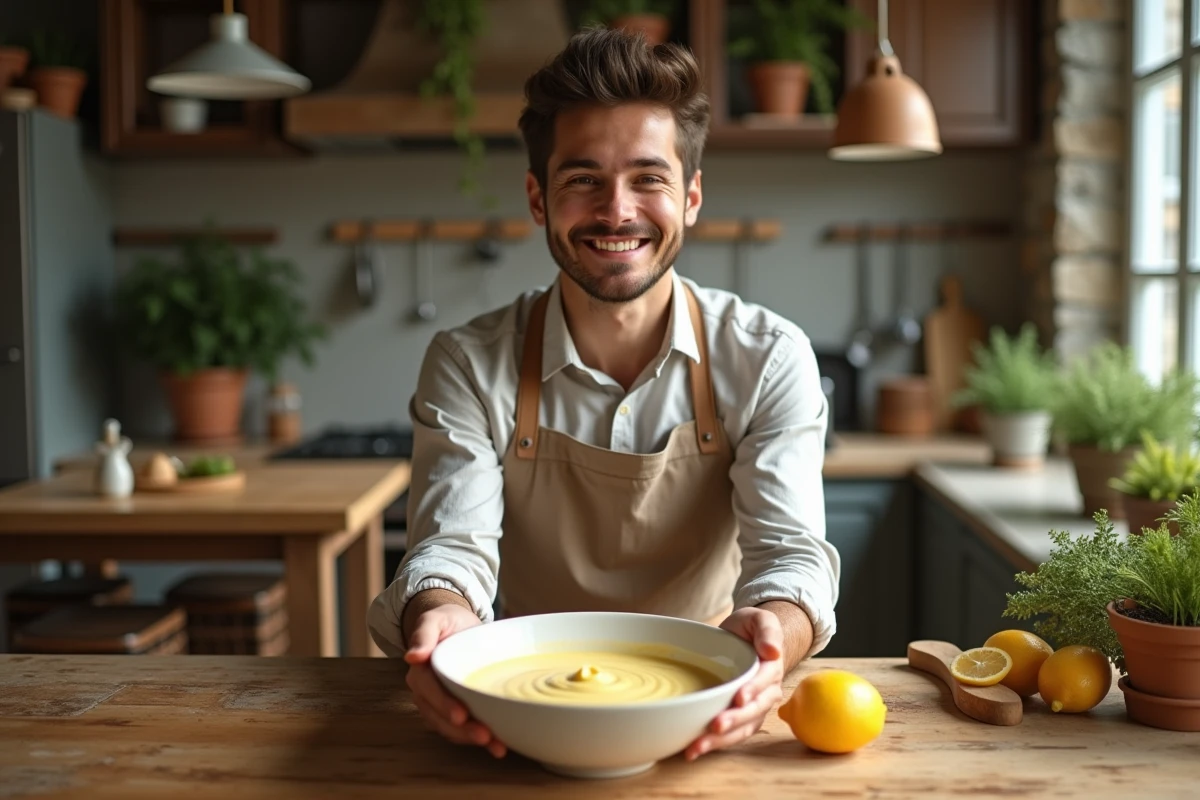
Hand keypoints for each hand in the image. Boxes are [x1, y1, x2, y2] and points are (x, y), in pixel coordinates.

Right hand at [404, 604, 506, 757]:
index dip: (443, 704)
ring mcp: (439, 704)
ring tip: (496, 746)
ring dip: (471, 739)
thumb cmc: (446, 621)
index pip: (429, 691)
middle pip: (440, 716)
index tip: (460, 715)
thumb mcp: (435, 619)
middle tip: (484, 736)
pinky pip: (462, 729)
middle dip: (461, 730)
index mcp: (420, 671)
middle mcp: (426, 692)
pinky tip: (498, 745)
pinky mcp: (454, 710)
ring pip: (450, 728)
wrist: (458, 626)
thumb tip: (412, 656)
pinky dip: (478, 738)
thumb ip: (423, 633)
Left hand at [685, 607, 784, 760]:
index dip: (752, 690)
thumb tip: (773, 651)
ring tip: (697, 748)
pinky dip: (714, 743)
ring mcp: (754, 708)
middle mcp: (766, 693)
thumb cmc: (750, 628)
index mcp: (771, 669)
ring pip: (742, 728)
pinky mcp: (739, 717)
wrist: (744, 638)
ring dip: (721, 740)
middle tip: (715, 726)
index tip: (739, 698)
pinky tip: (693, 749)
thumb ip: (768, 630)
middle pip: (753, 711)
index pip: (764, 681)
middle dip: (735, 721)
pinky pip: (731, 734)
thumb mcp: (760, 618)